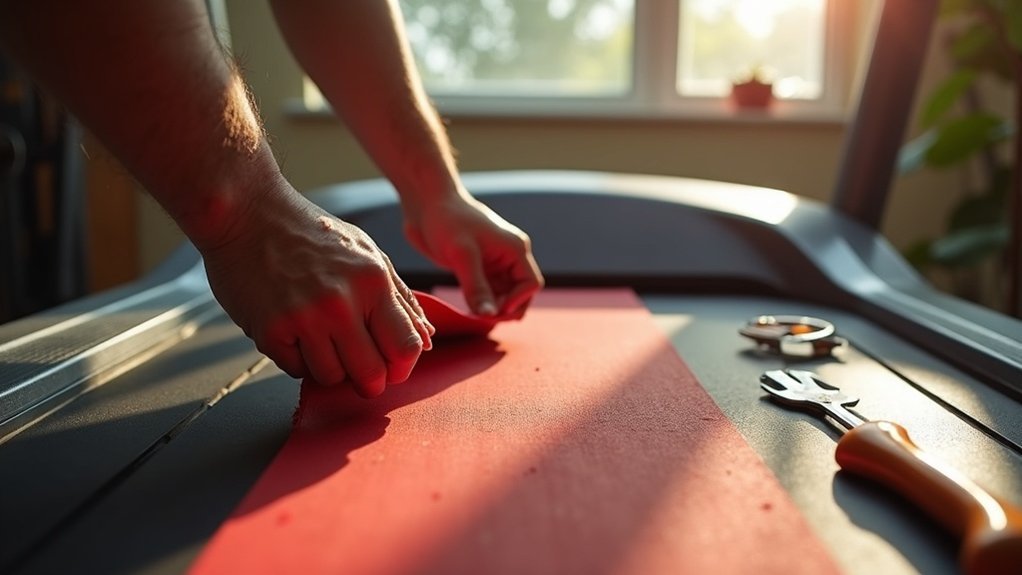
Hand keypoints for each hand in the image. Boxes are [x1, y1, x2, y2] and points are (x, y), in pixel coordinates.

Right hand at [200, 184, 433, 397]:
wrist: (248, 213)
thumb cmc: (311, 232)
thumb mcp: (367, 252)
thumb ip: (400, 297)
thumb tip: (427, 338)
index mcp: (372, 281)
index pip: (404, 348)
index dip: (402, 369)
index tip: (392, 370)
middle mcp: (341, 302)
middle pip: (371, 374)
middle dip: (370, 381)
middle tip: (360, 371)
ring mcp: (304, 318)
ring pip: (332, 378)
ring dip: (331, 368)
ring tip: (322, 340)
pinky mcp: (271, 330)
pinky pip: (296, 370)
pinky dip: (299, 359)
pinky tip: (295, 333)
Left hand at [403, 190, 542, 318]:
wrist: (425, 203)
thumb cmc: (445, 220)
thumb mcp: (461, 255)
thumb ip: (476, 288)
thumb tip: (489, 316)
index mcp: (514, 248)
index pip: (531, 284)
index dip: (517, 302)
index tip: (493, 311)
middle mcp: (509, 256)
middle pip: (520, 293)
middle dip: (505, 309)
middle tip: (480, 318)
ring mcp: (494, 263)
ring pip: (504, 296)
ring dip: (492, 308)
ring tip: (472, 315)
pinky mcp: (478, 268)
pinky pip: (488, 292)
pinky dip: (481, 303)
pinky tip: (467, 308)